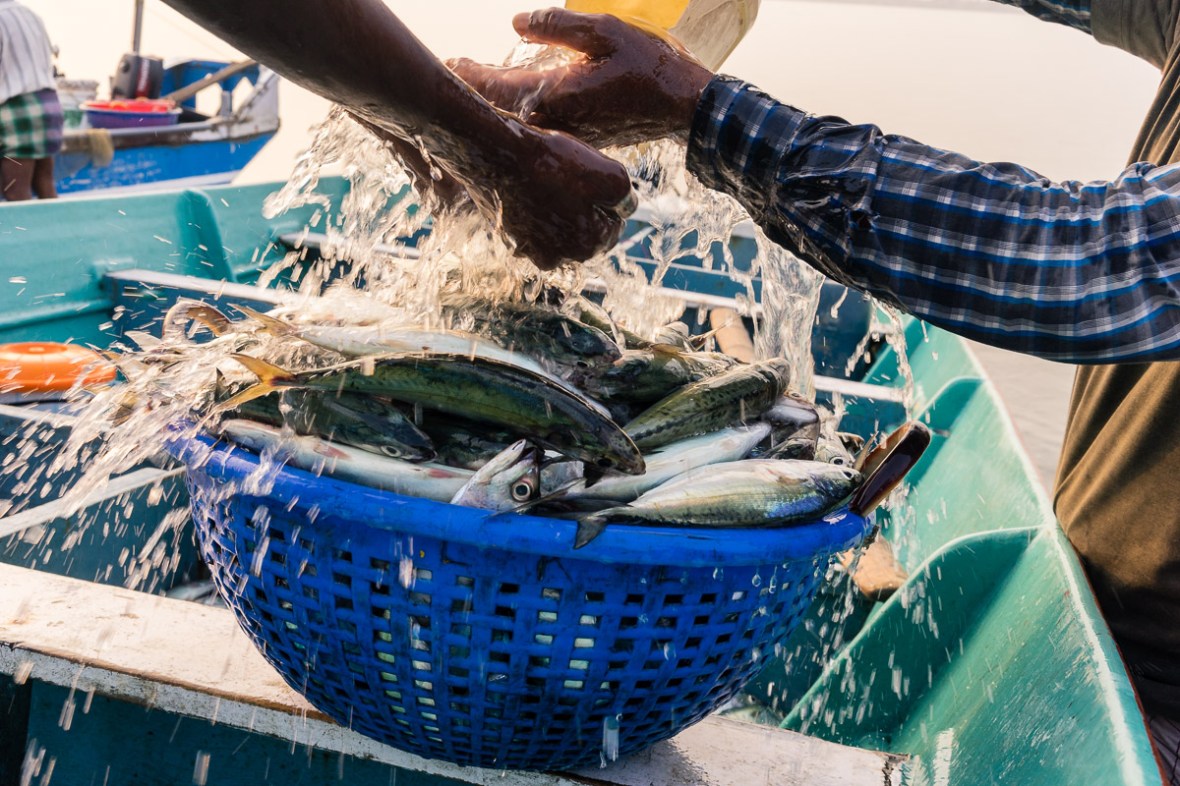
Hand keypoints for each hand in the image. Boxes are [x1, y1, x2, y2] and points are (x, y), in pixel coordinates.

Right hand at [356, 100, 633, 270]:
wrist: (498, 153)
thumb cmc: (555, 163)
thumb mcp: (613, 175)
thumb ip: (627, 199)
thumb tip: (625, 209)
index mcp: (587, 248)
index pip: (612, 225)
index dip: (607, 198)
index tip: (592, 176)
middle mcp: (557, 259)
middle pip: (583, 230)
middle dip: (583, 207)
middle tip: (570, 176)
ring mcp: (527, 250)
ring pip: (556, 227)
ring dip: (557, 208)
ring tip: (548, 178)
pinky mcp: (506, 236)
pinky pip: (530, 222)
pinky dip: (533, 206)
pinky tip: (529, 184)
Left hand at [450, 7, 713, 148]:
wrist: (683, 110)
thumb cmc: (649, 67)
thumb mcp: (605, 30)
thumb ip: (556, 25)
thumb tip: (516, 22)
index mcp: (552, 94)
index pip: (492, 85)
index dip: (466, 72)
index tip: (446, 62)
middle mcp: (552, 122)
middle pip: (497, 108)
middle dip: (475, 90)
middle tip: (453, 73)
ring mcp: (564, 135)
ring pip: (517, 120)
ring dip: (496, 103)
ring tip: (479, 83)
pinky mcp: (577, 140)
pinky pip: (537, 125)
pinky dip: (520, 111)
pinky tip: (516, 97)